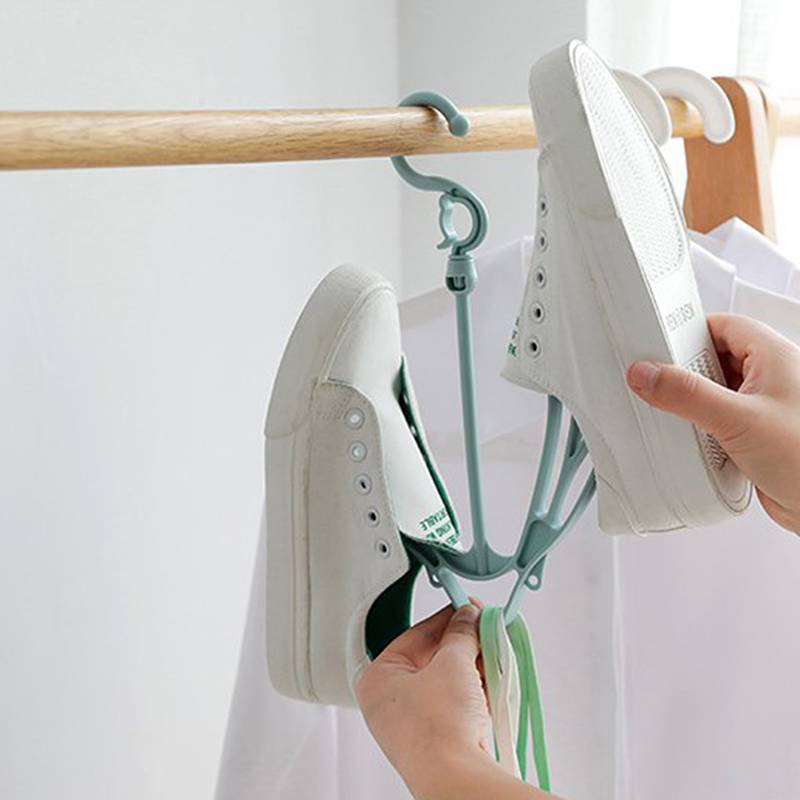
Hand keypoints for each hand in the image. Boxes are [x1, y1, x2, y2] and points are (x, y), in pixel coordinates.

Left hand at [356, 602, 557, 799]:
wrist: (455, 778)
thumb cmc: (437, 728)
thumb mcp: (452, 663)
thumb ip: (461, 633)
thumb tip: (467, 616)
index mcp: (378, 680)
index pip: (414, 635)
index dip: (444, 618)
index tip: (465, 607)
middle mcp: (391, 703)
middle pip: (432, 657)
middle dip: (463, 642)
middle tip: (485, 625)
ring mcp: (413, 724)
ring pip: (447, 681)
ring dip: (472, 664)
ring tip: (493, 649)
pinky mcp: (437, 740)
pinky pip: (456, 704)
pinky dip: (475, 689)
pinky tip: (493, 676)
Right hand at [627, 313, 799, 533]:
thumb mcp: (737, 419)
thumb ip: (686, 395)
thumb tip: (647, 375)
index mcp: (774, 357)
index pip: (722, 325)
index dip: (689, 332)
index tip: (658, 346)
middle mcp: (771, 378)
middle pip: (716, 358)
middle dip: (686, 371)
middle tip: (660, 381)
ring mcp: (764, 407)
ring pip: (717, 391)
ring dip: (694, 403)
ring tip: (673, 411)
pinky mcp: (757, 435)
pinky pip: (721, 420)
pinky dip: (703, 427)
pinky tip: (691, 438)